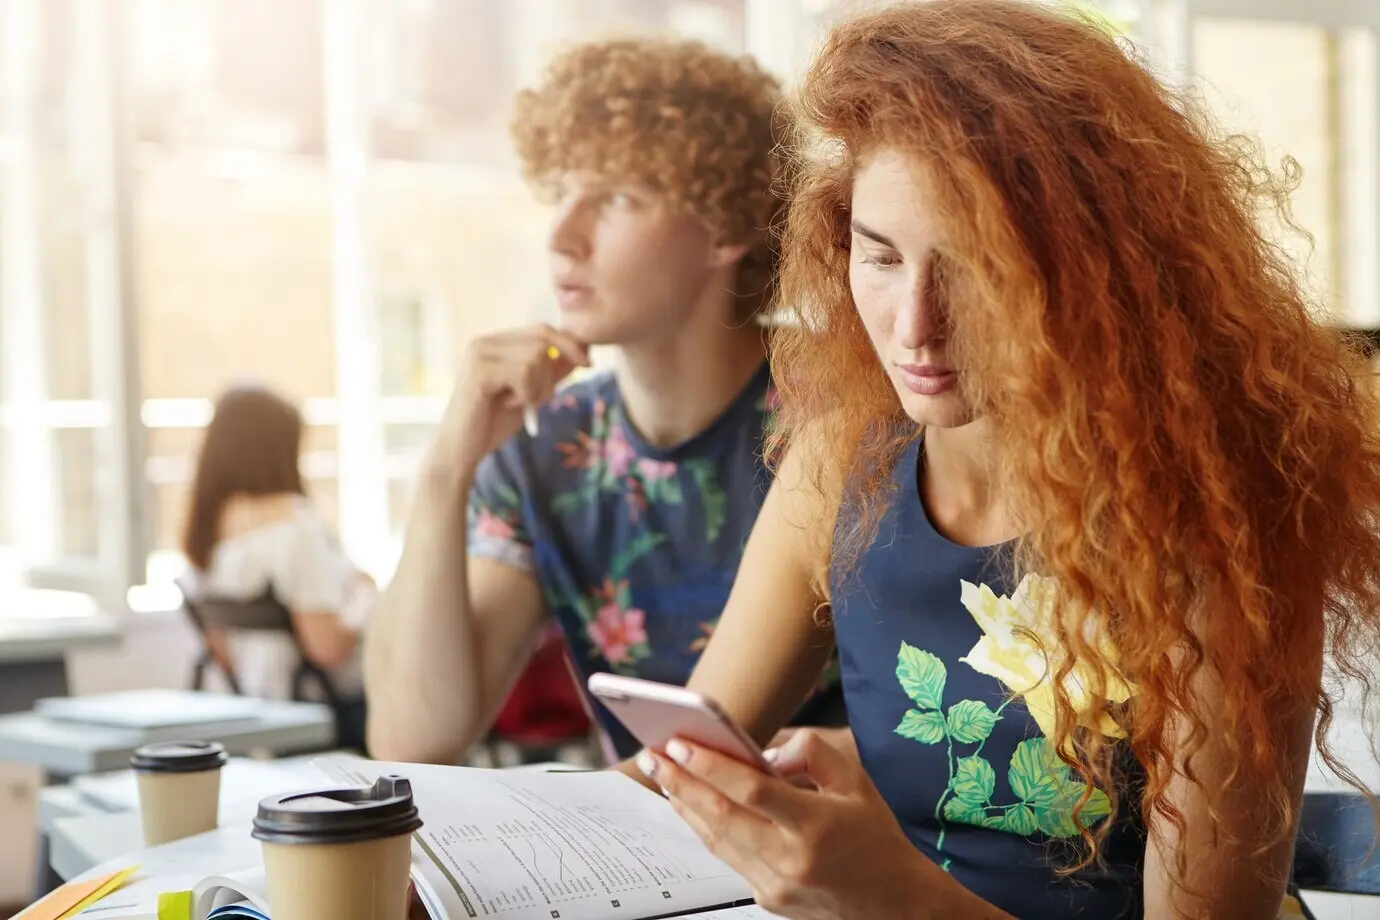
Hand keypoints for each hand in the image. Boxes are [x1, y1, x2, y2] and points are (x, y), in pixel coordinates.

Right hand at [439, 324, 589, 471]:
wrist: (462, 450)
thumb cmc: (494, 423)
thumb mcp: (533, 394)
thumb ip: (553, 372)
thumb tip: (583, 352)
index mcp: (496, 343)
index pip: (542, 329)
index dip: (569, 343)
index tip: (589, 363)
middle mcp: (485, 342)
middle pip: (542, 339)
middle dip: (551, 373)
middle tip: (537, 400)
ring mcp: (479, 353)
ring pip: (536, 356)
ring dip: (537, 387)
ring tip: (518, 403)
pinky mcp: (479, 370)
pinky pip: (524, 372)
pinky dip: (525, 394)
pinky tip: (507, 405)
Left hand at [639, 729, 935, 919]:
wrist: (894, 903)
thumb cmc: (875, 837)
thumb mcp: (856, 781)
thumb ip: (811, 753)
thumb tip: (765, 752)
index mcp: (816, 826)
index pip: (752, 790)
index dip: (711, 766)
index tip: (681, 743)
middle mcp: (791, 860)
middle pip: (722, 817)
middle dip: (681, 782)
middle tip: (655, 755)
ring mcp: (776, 885)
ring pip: (717, 840)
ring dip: (686, 805)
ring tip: (665, 774)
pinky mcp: (767, 898)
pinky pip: (728, 857)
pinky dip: (705, 828)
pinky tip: (692, 805)